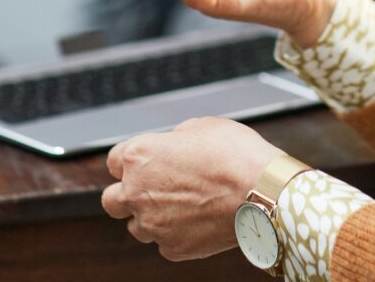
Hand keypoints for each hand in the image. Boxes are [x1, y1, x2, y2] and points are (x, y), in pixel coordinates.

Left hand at [101, 117, 283, 260]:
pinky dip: (175, 231)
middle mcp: (138, 193)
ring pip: (136, 225)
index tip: (145, 160)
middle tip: (154, 185)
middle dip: (128, 192)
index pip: (113, 160)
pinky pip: (163, 241)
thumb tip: (172, 147)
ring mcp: (153, 225)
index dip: (131, 158)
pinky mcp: (172, 249)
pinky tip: (198, 217)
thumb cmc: (236, 154)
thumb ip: (175, 139)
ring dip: (150, 215)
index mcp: (140, 156)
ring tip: (182, 202)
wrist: (263, 192)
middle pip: (111, 200)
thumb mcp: (203, 126)